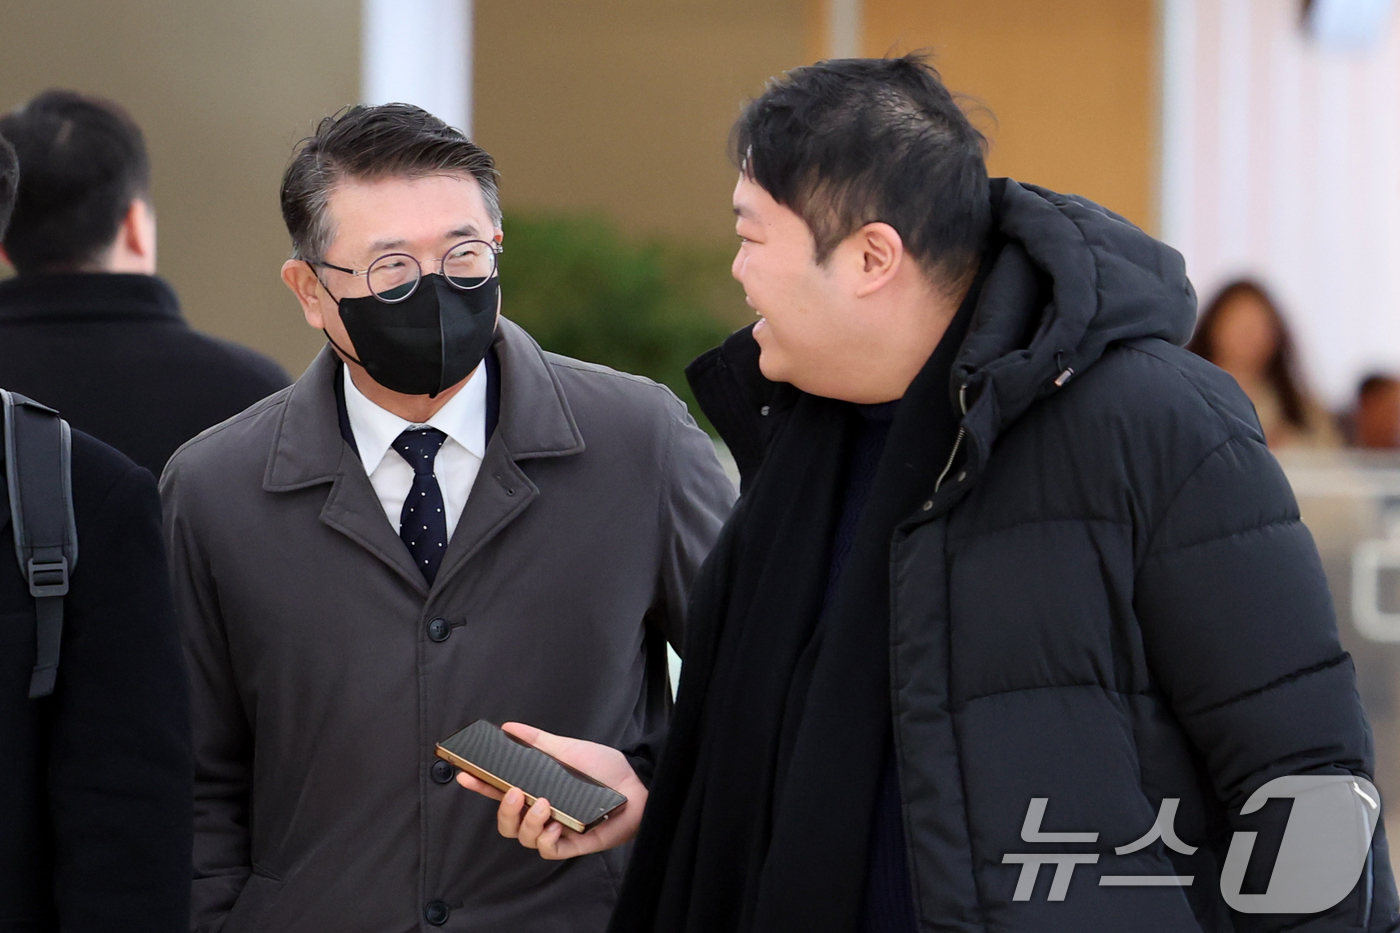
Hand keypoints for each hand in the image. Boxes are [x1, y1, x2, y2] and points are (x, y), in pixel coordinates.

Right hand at [455, 721, 646, 859]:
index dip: (480, 786)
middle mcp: (542, 811)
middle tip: (514, 792)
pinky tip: (555, 824)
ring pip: (524, 837)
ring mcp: (556, 828)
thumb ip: (536, 740)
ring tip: (544, 804)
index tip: (464, 774)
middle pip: (507, 823)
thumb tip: (508, 727)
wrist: (637, 781)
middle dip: (503, 811)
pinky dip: (546, 838)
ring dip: (528, 822)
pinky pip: (548, 850)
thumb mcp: (566, 749)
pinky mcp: (573, 843)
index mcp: (536, 789)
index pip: (500, 791)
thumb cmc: (603, 767)